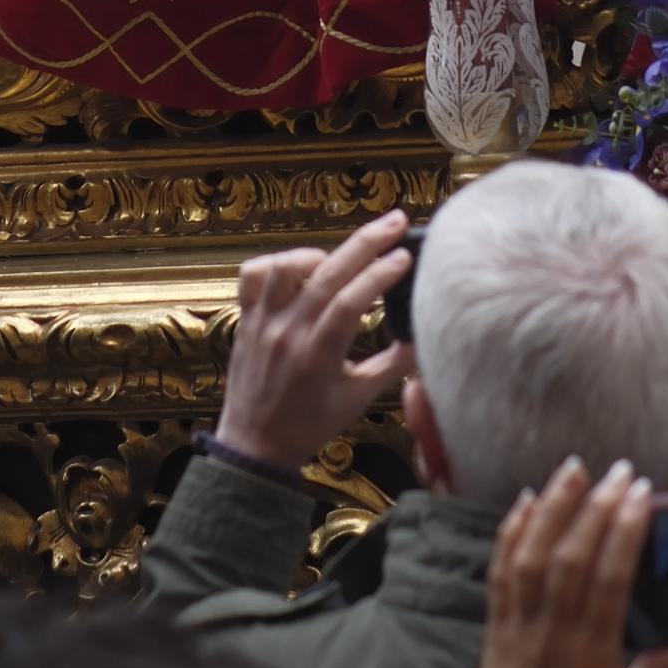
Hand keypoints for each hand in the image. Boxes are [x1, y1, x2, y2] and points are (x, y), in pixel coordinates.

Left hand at [214, 210, 412, 473]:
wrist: (254, 446)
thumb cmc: (309, 426)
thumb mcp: (358, 400)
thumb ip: (392, 366)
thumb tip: (422, 334)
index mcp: (318, 356)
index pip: (352, 300)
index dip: (381, 273)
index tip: (405, 256)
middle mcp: (287, 333)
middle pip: (328, 274)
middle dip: (366, 242)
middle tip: (395, 221)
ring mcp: (262, 323)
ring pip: (287, 268)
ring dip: (321, 253)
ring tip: (346, 253)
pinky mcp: (245, 320)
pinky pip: (253, 276)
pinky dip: (278, 263)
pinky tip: (301, 267)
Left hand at [459, 459, 667, 667]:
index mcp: (593, 655)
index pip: (610, 577)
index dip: (625, 528)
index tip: (642, 491)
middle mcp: (553, 635)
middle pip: (572, 557)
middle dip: (595, 506)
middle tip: (619, 470)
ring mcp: (519, 629)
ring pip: (532, 556)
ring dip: (552, 507)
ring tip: (573, 468)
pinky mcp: (493, 630)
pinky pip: (500, 574)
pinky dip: (511, 534)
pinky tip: (525, 504)